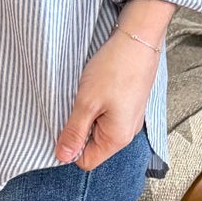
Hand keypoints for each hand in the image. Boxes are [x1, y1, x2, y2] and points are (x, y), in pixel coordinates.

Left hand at [54, 0, 173, 170]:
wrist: (138, 40)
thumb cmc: (115, 69)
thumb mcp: (86, 102)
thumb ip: (74, 132)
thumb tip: (63, 156)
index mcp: (117, 138)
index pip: (86, 161)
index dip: (70, 147)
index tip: (63, 124)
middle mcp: (126, 133)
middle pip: (93, 145)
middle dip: (78, 128)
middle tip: (75, 104)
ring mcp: (129, 118)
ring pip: (98, 128)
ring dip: (87, 115)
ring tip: (86, 94)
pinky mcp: (128, 105)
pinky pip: (106, 115)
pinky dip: (96, 105)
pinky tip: (96, 88)